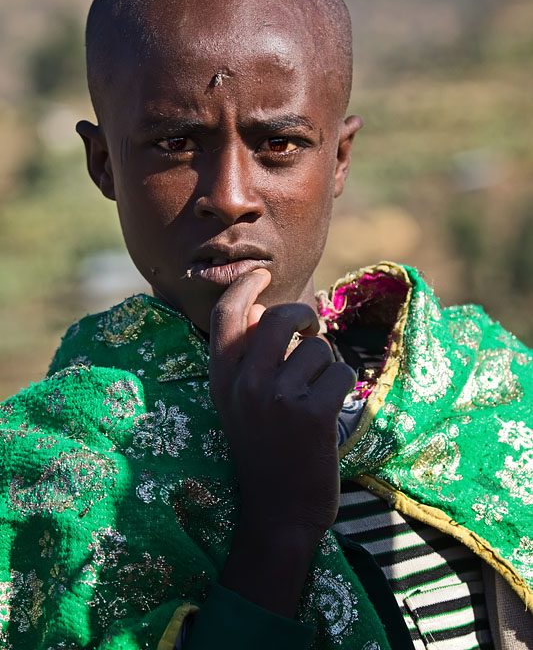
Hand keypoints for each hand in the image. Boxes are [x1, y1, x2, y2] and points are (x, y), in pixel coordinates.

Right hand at [209, 270, 354, 615]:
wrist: (279, 512)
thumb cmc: (263, 448)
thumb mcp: (238, 402)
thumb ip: (244, 355)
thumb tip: (254, 308)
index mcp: (221, 378)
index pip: (227, 314)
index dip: (246, 285)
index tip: (262, 272)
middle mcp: (244, 384)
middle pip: (279, 318)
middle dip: (303, 316)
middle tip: (311, 327)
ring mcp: (277, 400)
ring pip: (317, 348)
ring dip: (325, 366)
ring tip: (315, 393)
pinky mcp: (312, 416)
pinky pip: (341, 374)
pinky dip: (343, 388)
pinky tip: (331, 410)